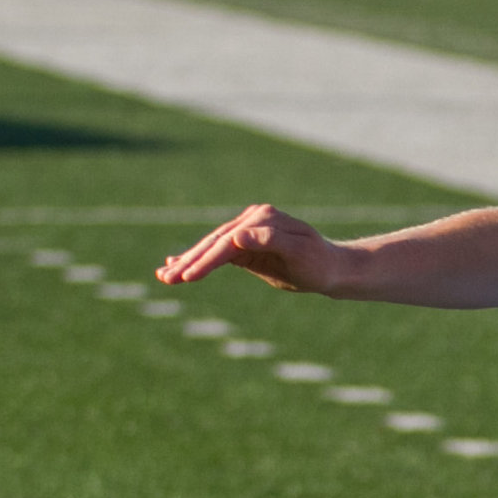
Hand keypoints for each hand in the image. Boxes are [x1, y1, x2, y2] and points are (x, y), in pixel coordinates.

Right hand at [156, 204, 350, 295]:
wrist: (333, 269)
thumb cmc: (319, 263)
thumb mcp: (299, 253)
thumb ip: (271, 241)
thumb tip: (239, 235)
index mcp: (264, 219)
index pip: (228, 242)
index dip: (206, 260)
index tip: (188, 276)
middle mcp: (253, 220)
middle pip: (214, 242)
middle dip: (189, 261)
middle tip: (165, 278)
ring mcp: (248, 230)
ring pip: (212, 247)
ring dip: (187, 261)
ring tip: (163, 276)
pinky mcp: (246, 244)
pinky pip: (218, 253)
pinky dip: (199, 260)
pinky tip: (177, 264)